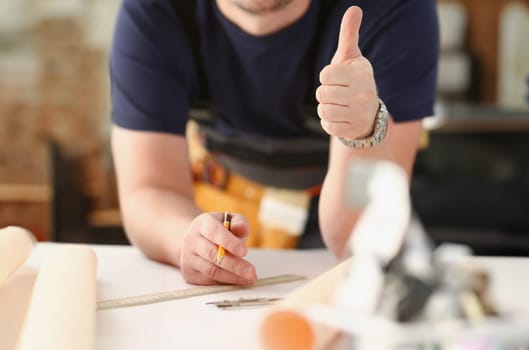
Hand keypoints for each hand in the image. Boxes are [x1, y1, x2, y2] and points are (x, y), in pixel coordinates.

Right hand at [179, 212, 256, 284]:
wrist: (196, 240)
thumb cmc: (218, 230)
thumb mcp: (230, 221)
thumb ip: (239, 223)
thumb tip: (242, 228)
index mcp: (202, 224)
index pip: (214, 232)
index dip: (229, 242)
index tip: (244, 252)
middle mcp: (192, 240)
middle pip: (212, 254)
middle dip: (234, 265)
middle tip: (251, 271)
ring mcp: (188, 258)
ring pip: (211, 271)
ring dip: (232, 276)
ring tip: (249, 277)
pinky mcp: (190, 273)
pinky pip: (209, 280)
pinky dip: (226, 281)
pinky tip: (238, 279)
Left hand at [316, 6, 378, 140]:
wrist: (369, 114)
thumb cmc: (354, 80)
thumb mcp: (353, 57)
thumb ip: (349, 34)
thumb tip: (354, 8)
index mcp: (361, 73)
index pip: (325, 75)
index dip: (327, 77)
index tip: (338, 78)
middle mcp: (363, 93)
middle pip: (322, 93)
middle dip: (325, 93)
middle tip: (338, 93)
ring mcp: (359, 113)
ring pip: (323, 110)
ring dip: (326, 108)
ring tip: (339, 105)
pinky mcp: (353, 129)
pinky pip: (327, 125)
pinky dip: (329, 122)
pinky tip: (341, 118)